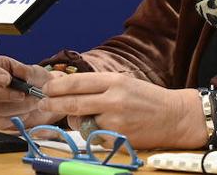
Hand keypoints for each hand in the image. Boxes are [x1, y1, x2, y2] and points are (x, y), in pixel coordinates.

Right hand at [0, 55, 62, 128]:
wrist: (43, 100)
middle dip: (2, 94)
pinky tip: (26, 111)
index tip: (6, 79)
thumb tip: (18, 71)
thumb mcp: (35, 72)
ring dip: (17, 106)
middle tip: (22, 95)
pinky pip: (1, 121)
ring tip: (32, 102)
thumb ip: (27, 71)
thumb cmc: (36, 81)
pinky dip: (18, 117)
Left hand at [40, 73, 207, 148]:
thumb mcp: (125, 84)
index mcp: (115, 81)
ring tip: (85, 116)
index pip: (78, 82)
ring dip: (76, 119)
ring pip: (81, 120)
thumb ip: (100, 88)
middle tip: (43, 103)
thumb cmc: (149, 99)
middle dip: (54, 103)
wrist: (174, 116)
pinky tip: (104, 127)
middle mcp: (114, 98)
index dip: (58, 86)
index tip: (47, 88)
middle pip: (74, 101)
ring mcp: (115, 119)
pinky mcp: (117, 136)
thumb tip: (72, 92)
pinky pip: (94, 135)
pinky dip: (93, 132)